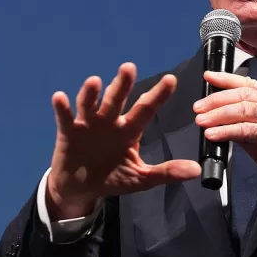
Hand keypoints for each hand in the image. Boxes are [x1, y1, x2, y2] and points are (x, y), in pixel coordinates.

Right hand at [47, 63, 200, 219]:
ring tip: (95, 81)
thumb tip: (196, 170)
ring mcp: (88, 124)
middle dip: (122, 84)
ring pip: (91, 104)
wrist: (80, 188)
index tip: (171, 80)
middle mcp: (110, 121)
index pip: (146, 109)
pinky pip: (65, 117)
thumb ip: (166, 172)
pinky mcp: (68, 132)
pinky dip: (62, 108)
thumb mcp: (141, 177)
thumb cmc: (113, 177)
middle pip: (117, 100)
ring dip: (91, 93)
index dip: (158, 95)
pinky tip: (60, 98)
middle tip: (129, 68)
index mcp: (129, 130)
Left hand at [193, 71, 256, 211]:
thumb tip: (217, 118)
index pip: (249, 83)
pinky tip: (212, 134)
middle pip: (244, 94)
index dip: (227, 79)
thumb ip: (242, 123)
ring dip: (218, 113)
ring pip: (244, 108)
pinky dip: (226, 131)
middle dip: (217, 99)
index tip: (208, 77)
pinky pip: (246, 129)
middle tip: (198, 106)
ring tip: (201, 120)